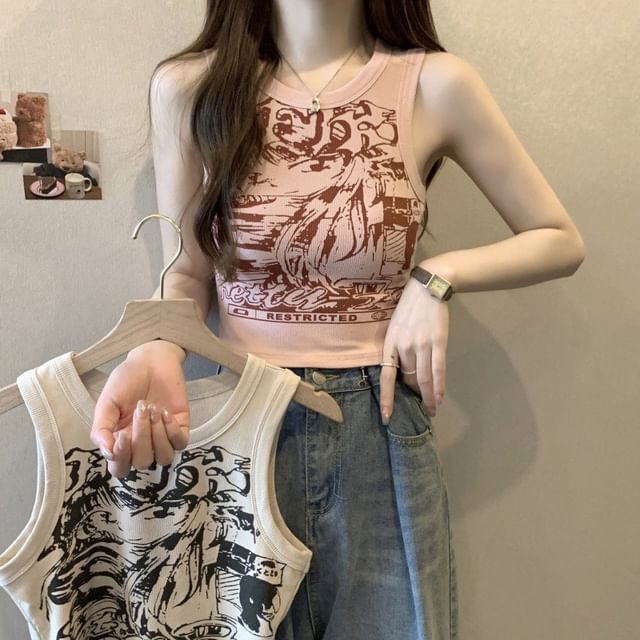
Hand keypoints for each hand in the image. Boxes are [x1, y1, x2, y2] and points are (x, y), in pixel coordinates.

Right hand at [89, 341, 189, 478]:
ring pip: (164, 457)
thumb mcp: (106, 403)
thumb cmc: (126, 381)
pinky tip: (165, 411)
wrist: (150, 361)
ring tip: (153, 409)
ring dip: (158, 435)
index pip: (120, 468)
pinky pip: (181, 444)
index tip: (122, 435)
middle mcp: (142, 444)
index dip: (122, 459)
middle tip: (140, 409)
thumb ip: (102, 429)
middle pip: (143, 463)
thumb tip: (107, 453)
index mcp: (121, 442)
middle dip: (141, 438)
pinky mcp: (181, 427)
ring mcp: (163, 437)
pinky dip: (172, 430)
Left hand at [379, 277, 449, 423]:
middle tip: (418, 405)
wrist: (427, 288)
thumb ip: (397, 348)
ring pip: (423, 379)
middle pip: (407, 379)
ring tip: (431, 410)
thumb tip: (402, 371)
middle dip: (413, 393)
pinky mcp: (438, 342)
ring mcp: (422, 344)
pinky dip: (439, 387)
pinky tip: (439, 398)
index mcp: (389, 343)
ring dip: (427, 397)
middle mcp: (404, 346)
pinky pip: (438, 370)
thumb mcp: (395, 327)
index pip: (386, 377)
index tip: (387, 417)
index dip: (387, 398)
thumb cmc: (409, 308)